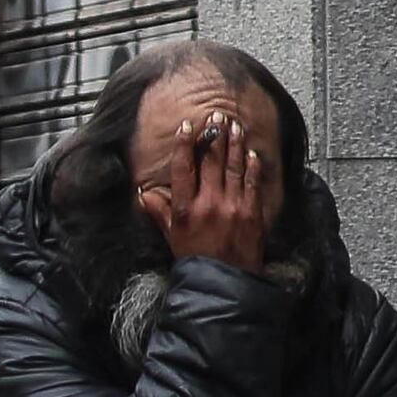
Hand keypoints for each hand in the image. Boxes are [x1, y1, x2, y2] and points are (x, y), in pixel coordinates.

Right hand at [136, 98, 274, 272]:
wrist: (224, 281)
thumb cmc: (195, 259)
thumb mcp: (172, 236)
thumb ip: (160, 212)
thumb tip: (144, 194)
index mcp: (186, 209)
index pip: (183, 168)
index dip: (184, 145)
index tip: (187, 127)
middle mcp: (209, 203)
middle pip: (211, 161)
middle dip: (214, 136)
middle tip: (216, 115)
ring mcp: (233, 206)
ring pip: (233, 167)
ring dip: (234, 144)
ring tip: (235, 125)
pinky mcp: (252, 212)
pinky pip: (252, 183)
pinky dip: (252, 166)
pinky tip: (250, 152)